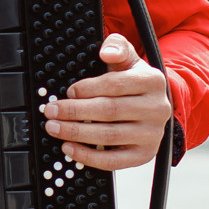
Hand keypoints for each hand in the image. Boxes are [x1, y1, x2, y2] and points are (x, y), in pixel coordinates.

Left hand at [44, 33, 170, 170]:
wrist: (151, 106)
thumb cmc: (131, 81)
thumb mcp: (127, 59)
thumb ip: (117, 47)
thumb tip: (106, 52)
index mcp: (152, 81)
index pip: (115, 85)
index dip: (88, 88)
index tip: (68, 91)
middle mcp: (156, 109)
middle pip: (110, 111)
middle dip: (75, 111)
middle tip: (51, 111)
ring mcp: (152, 134)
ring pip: (109, 136)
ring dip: (76, 133)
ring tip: (54, 128)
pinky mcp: (144, 155)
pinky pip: (113, 161)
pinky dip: (88, 156)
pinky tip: (69, 148)